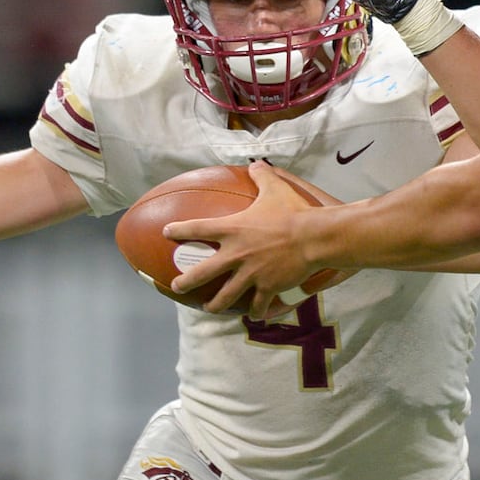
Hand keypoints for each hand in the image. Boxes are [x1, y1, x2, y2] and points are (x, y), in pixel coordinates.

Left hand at [168, 161, 322, 318]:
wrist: (313, 237)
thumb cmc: (293, 211)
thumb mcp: (275, 189)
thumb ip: (262, 176)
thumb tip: (257, 164)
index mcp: (232, 230)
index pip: (197, 229)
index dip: (179, 230)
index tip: (166, 232)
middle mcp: (235, 255)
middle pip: (202, 273)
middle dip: (186, 282)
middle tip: (177, 287)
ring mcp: (250, 274)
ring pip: (225, 296)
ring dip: (215, 305)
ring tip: (209, 308)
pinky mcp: (267, 287)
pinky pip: (258, 304)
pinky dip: (256, 311)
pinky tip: (255, 315)